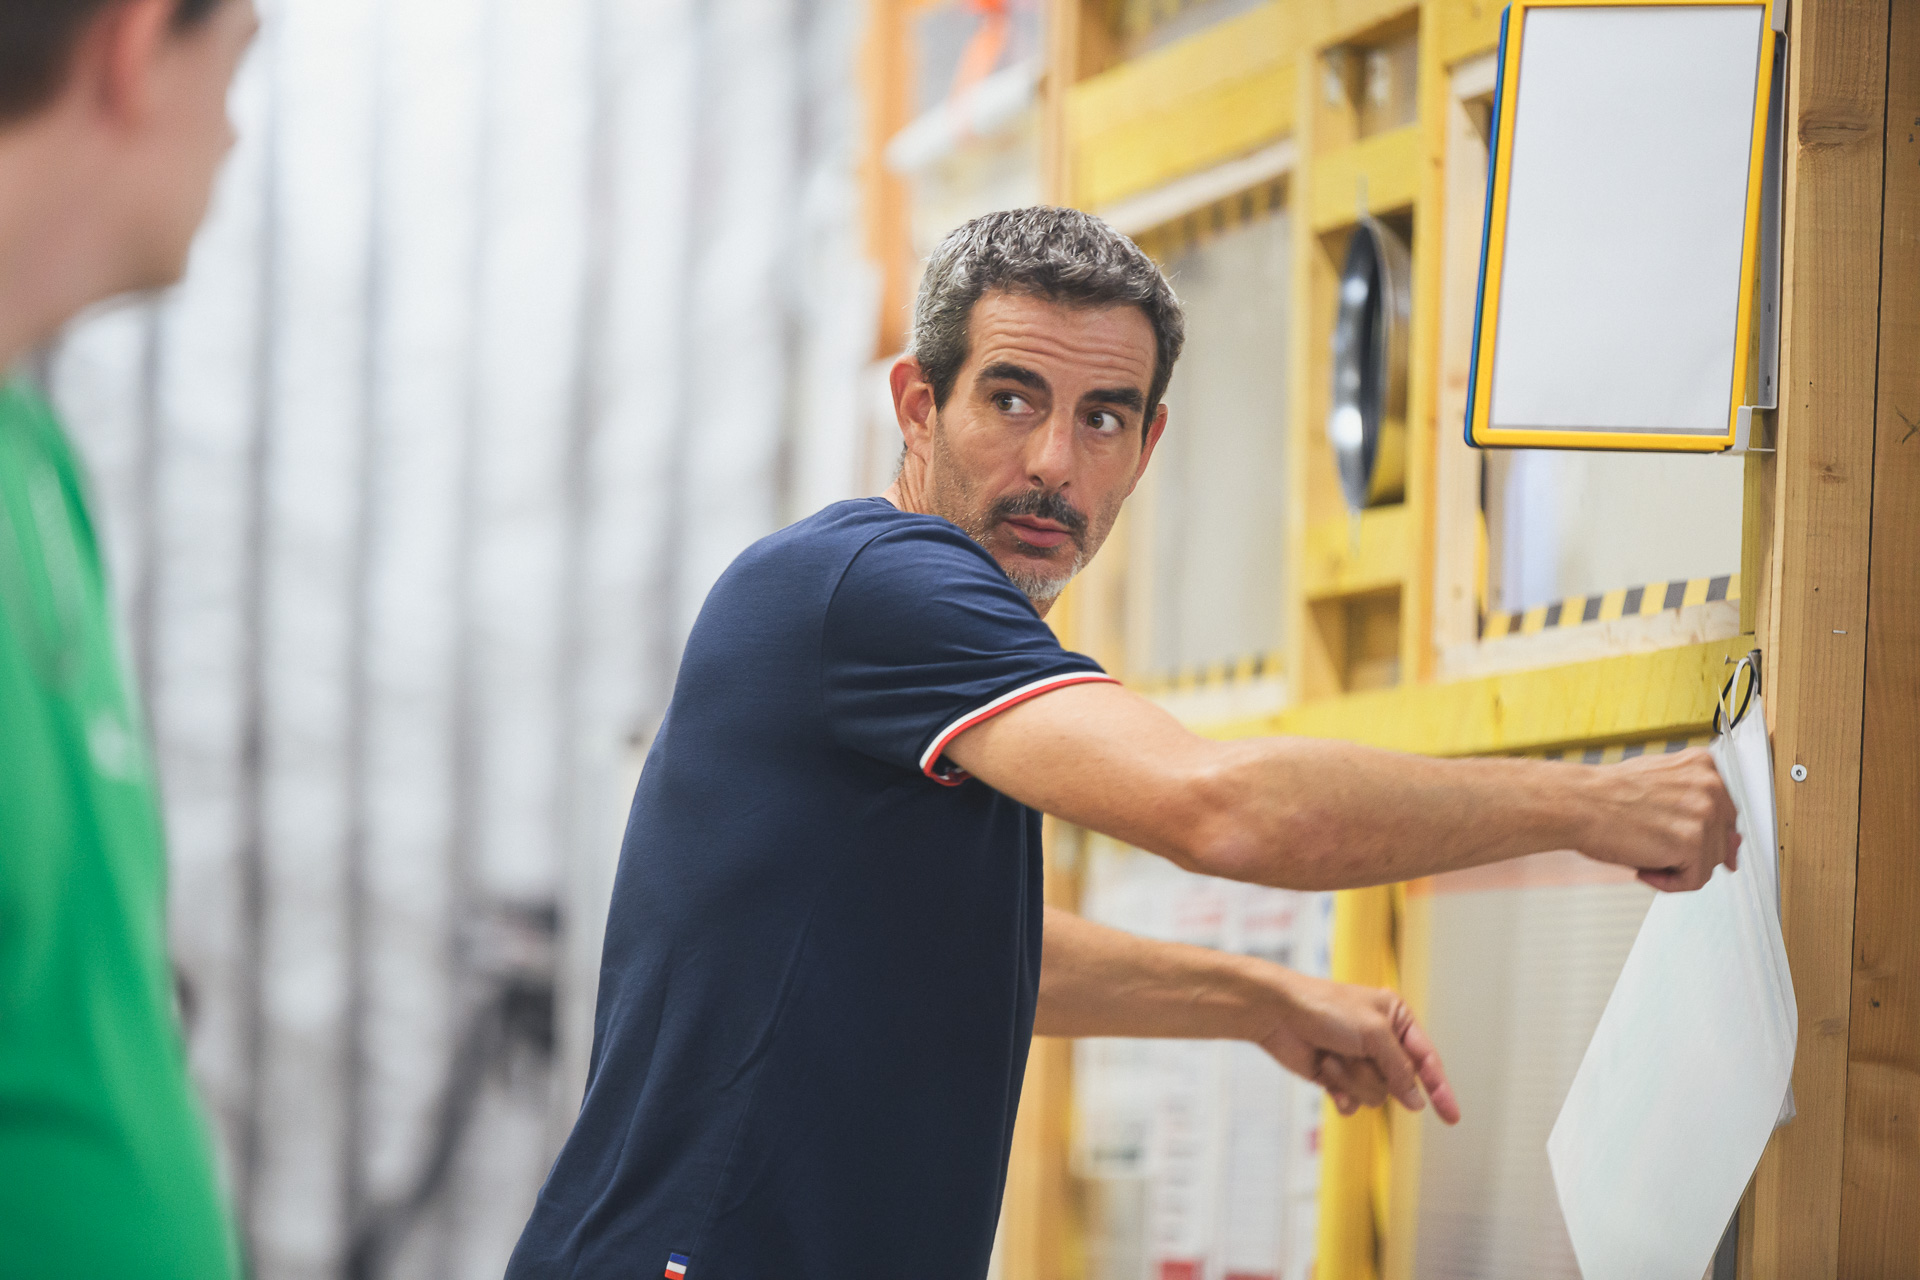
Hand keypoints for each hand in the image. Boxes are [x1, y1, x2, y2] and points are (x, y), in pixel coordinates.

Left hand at [1255, 970, 1459, 1124]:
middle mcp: (1381, 1041)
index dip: (1441, 1090)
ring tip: (1331, 1057)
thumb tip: (1417, 1100)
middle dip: (1374, 1074)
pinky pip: (1353, 1102)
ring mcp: (1358, 1061)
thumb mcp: (1374, 1033)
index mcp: (1397, 1019)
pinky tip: (1325, 1074)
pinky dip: (1340, 1092)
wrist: (1276, 1013)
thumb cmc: (1323, 1008)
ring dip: (1351, 1079)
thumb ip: (1400, 1069)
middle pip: (1399, 1084)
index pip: (1428, 1060)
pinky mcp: (1337, 1077)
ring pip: (1375, 1095)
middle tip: (1351, 1054)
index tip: (1452, 1117)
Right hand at [1576, 748, 1739, 891]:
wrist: (1577, 803)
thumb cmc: (1604, 795)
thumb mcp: (1658, 786)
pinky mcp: (1693, 842)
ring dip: (1675, 867)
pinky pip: (1694, 881)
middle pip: (1721, 841)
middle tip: (1652, 845)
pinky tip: (1642, 866)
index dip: (1703, 835)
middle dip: (1688, 852)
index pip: (1725, 813)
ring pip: (1708, 863)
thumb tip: (1733, 847)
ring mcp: (1705, 813)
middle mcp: (1710, 785)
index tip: (1683, 842)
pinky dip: (1668, 883)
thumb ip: (1695, 806)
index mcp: (1703, 765)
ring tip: (1642, 853)